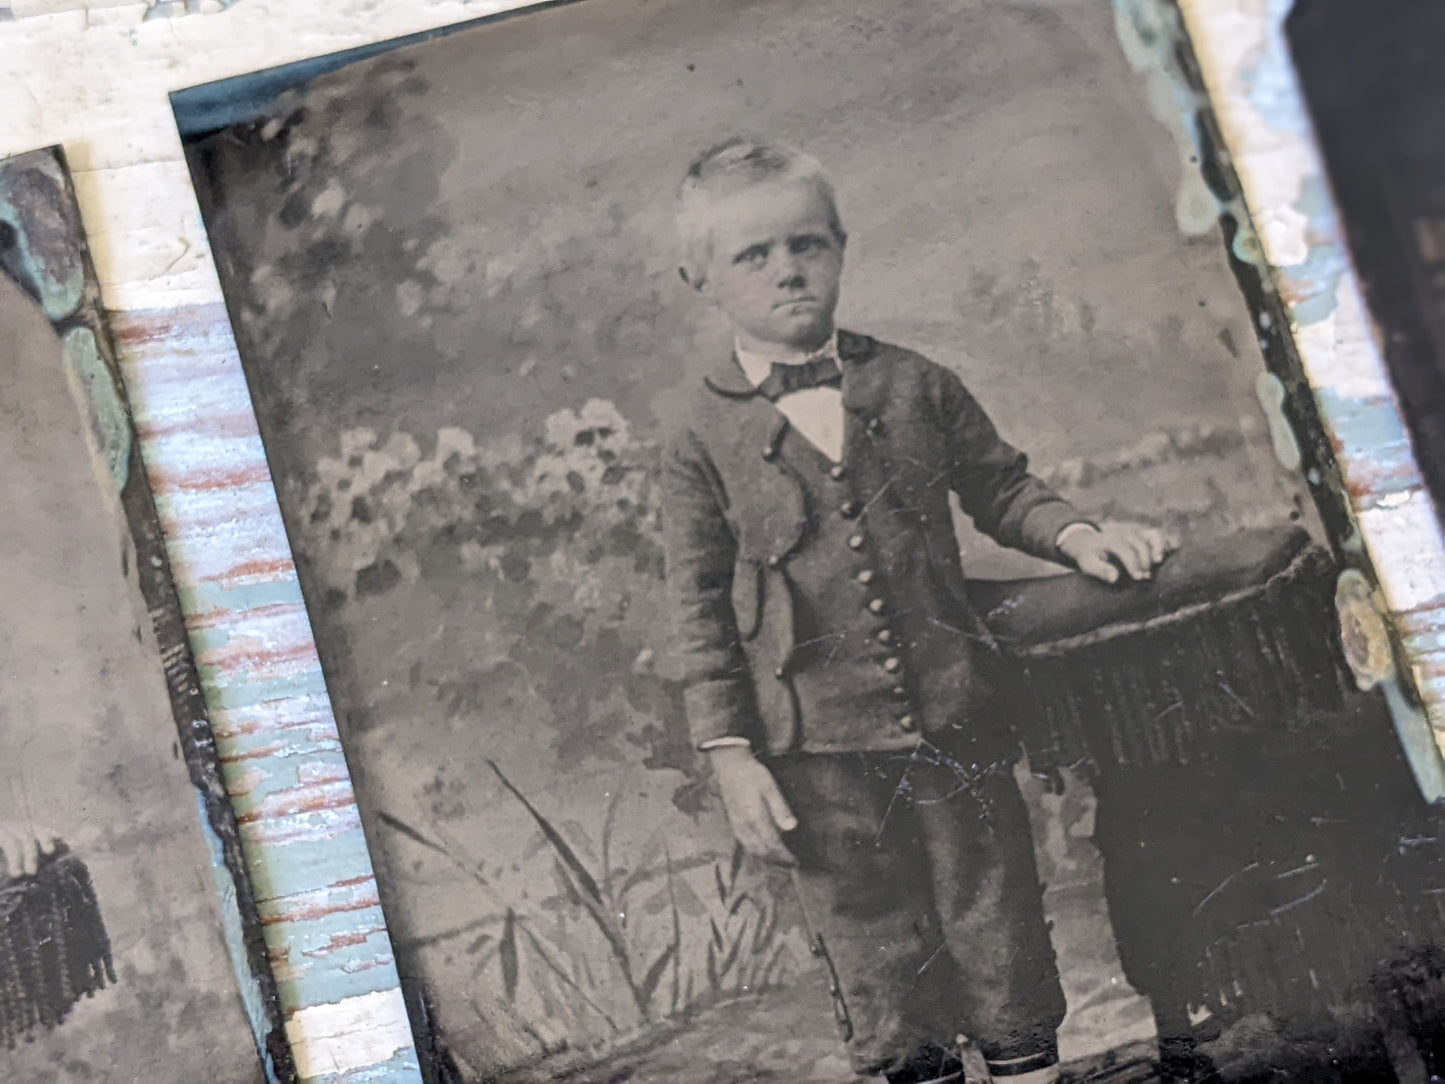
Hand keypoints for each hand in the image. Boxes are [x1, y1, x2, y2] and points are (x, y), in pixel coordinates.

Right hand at [709, 746, 797, 864]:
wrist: (730, 765)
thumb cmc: (752, 774)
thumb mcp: (770, 787)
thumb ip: (780, 808)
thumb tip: (791, 827)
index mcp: (755, 818)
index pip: (772, 844)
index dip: (784, 855)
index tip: (795, 861)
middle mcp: (745, 826)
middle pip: (762, 851)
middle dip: (776, 860)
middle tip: (790, 864)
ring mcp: (737, 825)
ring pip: (751, 849)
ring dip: (765, 858)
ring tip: (778, 861)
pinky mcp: (733, 822)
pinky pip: (744, 844)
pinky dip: (754, 851)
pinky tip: (761, 850)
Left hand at [1060, 521, 1176, 583]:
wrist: (1090, 540)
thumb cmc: (1090, 556)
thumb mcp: (1088, 563)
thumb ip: (1100, 570)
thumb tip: (1115, 578)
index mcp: (1111, 539)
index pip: (1125, 549)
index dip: (1133, 563)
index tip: (1138, 577)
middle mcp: (1126, 532)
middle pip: (1141, 544)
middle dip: (1145, 561)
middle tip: (1146, 577)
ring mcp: (1138, 530)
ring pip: (1154, 534)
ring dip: (1160, 547)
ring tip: (1160, 561)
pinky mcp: (1146, 532)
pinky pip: (1162, 533)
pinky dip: (1169, 539)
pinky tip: (1174, 548)